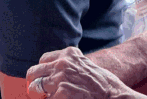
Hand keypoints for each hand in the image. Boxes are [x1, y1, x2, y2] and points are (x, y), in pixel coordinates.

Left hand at [26, 47, 144, 98]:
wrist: (113, 96)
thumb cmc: (102, 84)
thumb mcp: (85, 65)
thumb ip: (69, 66)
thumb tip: (52, 74)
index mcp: (69, 53)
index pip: (43, 60)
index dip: (43, 72)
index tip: (45, 80)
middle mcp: (62, 63)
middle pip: (33, 72)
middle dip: (34, 84)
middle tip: (39, 93)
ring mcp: (60, 79)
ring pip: (34, 88)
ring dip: (39, 96)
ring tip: (50, 98)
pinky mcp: (60, 94)